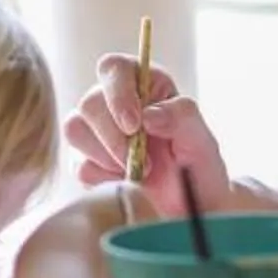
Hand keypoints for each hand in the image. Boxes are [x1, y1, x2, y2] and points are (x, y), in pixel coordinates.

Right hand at [63, 52, 235, 221]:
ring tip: (139, 173)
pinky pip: (78, 164)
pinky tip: (126, 182)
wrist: (190, 210)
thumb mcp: (202, 141)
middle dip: (114, 137)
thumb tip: (148, 114)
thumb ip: (182, 118)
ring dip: (106, 156)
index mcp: (143, 84)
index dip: (118, 93)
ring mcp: (95, 131)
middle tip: (146, 164)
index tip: (134, 125)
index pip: (114, 67)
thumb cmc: (198, 167)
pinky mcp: (85, 160)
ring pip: (75, 129)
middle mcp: (114, 101)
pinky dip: (103, 178)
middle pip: (89, 103)